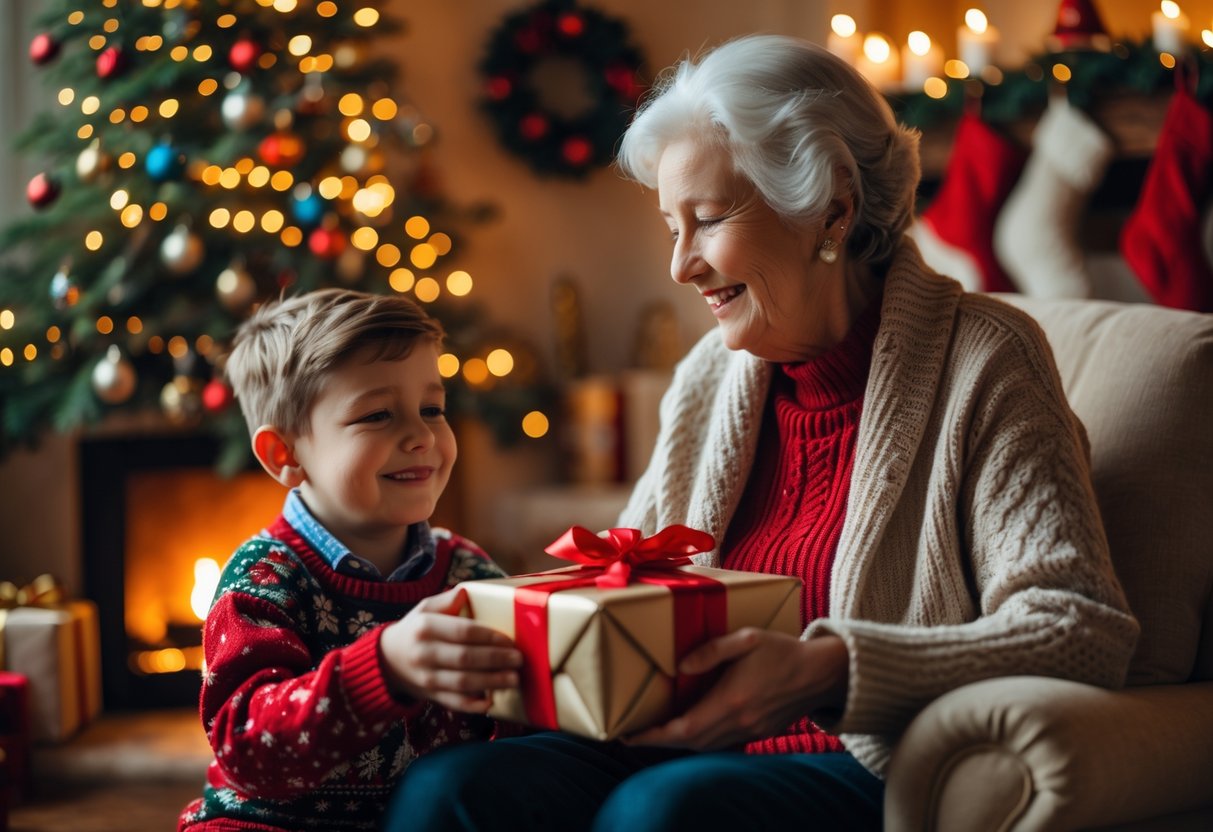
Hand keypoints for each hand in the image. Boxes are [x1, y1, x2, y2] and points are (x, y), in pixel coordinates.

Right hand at [380, 587, 522, 712]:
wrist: (387, 660)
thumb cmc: (415, 630)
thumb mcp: (424, 609)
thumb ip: (446, 600)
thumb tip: (465, 592)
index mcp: (426, 627)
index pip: (463, 632)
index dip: (489, 637)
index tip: (509, 640)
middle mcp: (425, 653)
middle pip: (466, 658)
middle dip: (496, 660)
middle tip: (519, 659)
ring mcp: (427, 678)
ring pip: (463, 683)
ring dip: (492, 682)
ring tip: (513, 678)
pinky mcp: (430, 696)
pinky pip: (454, 703)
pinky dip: (473, 705)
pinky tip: (491, 702)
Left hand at [626, 630, 848, 749]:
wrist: (822, 673)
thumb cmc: (783, 650)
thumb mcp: (747, 638)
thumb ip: (711, 650)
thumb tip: (680, 666)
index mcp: (732, 700)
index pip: (684, 729)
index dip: (654, 735)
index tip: (630, 734)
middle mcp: (740, 722)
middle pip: (691, 742)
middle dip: (660, 741)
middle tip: (635, 733)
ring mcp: (751, 731)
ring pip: (706, 746)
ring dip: (680, 742)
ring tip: (657, 731)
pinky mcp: (760, 732)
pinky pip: (722, 743)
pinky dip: (702, 740)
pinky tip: (692, 727)